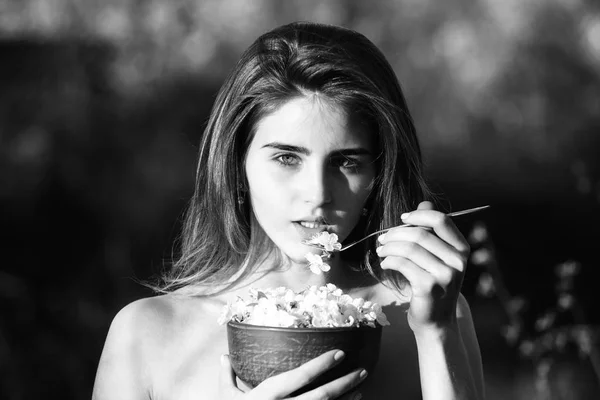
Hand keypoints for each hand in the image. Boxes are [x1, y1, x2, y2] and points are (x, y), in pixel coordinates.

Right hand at [219, 349, 364, 398]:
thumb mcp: (225, 398)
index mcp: (265, 396)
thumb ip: (227, 376)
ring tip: (361, 390)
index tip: (339, 353)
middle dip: (344, 383)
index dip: (320, 365)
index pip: (298, 377)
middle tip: (361, 371)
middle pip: (320, 397)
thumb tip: (223, 355)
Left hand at [376, 201, 469, 333]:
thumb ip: (432, 231)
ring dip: (389, 247)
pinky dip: (389, 261)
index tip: (403, 218)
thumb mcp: (438, 257)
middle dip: (396, 233)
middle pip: (420, 233)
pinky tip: (385, 264)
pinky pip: (402, 263)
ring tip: (381, 251)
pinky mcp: (429, 286)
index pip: (441, 220)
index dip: (419, 214)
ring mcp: (445, 274)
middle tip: (382, 239)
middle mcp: (458, 261)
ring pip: (409, 248)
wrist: (436, 321)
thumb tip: (424, 202)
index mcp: (462, 249)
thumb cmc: (434, 285)